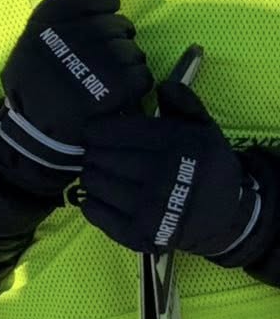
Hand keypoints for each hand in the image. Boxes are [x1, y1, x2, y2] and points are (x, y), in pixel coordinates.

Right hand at [0, 0, 154, 187]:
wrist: (34, 133)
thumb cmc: (34, 89)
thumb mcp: (31, 47)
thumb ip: (58, 23)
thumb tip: (107, 1)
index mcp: (44, 28)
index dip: (102, 2)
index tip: (108, 11)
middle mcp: (67, 40)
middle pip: (114, 24)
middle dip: (119, 37)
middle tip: (110, 55)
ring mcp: (91, 63)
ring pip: (131, 51)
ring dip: (129, 62)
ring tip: (113, 77)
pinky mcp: (112, 89)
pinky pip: (140, 76)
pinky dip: (136, 83)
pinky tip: (121, 92)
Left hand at [78, 81, 271, 263]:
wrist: (227, 216)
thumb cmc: (206, 166)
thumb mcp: (203, 129)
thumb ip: (182, 103)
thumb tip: (161, 84)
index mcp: (173, 146)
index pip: (109, 132)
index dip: (97, 130)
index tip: (98, 133)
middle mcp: (160, 177)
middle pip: (97, 156)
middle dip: (94, 152)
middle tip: (100, 154)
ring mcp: (149, 209)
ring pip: (92, 182)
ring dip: (92, 176)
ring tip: (104, 174)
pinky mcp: (139, 234)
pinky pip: (95, 212)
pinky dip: (91, 202)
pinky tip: (102, 196)